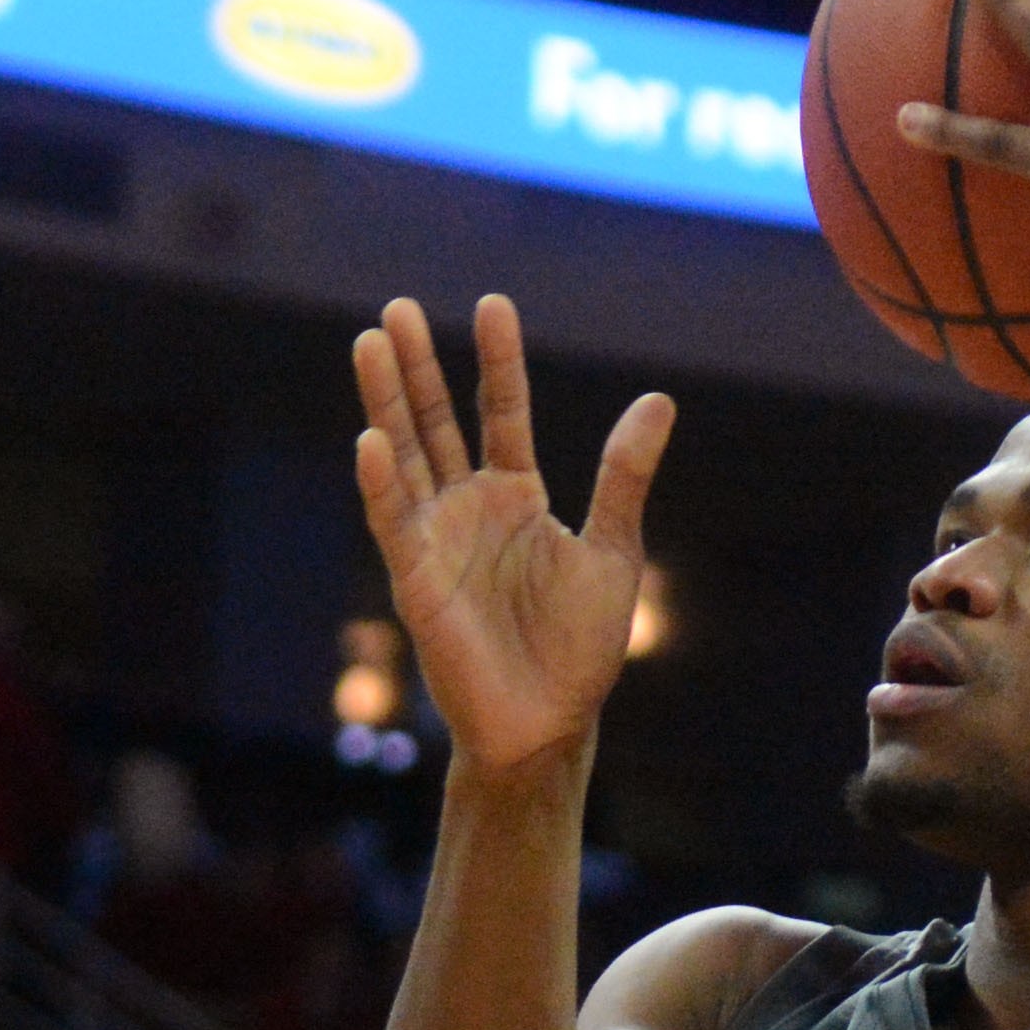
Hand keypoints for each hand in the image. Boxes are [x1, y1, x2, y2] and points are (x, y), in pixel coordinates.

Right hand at [350, 294, 673, 785]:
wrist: (549, 724)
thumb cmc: (579, 650)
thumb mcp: (612, 550)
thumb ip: (623, 477)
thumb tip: (659, 401)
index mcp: (517, 498)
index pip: (501, 411)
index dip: (498, 361)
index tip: (493, 305)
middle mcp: (469, 510)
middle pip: (436, 421)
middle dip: (417, 366)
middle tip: (397, 307)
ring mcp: (437, 541)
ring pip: (404, 457)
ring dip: (385, 403)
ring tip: (370, 342)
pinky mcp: (415, 581)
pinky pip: (394, 523)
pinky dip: (380, 484)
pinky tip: (371, 439)